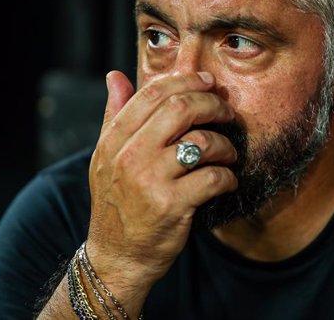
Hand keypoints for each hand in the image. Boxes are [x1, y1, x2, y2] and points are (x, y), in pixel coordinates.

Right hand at [85, 70, 237, 300]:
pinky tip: (226, 180)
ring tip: (228, 153)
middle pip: (180, 109)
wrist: (117, 257)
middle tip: (226, 112)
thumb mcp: (105, 158)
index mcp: (114, 140)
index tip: (209, 83)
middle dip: (212, 105)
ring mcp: (150, 181)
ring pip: (201, 142)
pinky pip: (213, 177)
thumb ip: (113, 115)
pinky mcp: (171, 206)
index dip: (187, 81)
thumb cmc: (116, 203)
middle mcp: (129, 156)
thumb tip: (115, 76)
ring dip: (224, 144)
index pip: (153, 94)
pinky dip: (227, 176)